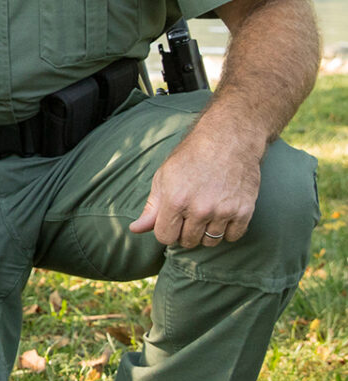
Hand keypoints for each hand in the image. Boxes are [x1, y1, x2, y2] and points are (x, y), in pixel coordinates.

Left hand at [129, 114, 263, 248]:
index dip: (167, 229)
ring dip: (207, 230)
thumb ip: (152, 207)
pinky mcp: (244, 211)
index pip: (165, 237)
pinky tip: (223, 211)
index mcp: (175, 200)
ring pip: (210, 242)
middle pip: (188, 242)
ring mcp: (223, 211)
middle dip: (186, 230)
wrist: (229, 138)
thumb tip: (136, 229)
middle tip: (191, 210)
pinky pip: (232, 237)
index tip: (173, 218)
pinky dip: (228, 229)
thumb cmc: (192, 157)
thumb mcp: (164, 177)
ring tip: (208, 209)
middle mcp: (200, 209)